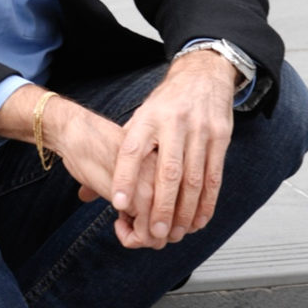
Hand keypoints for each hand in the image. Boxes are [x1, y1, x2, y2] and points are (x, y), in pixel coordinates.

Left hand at [111, 50, 235, 247]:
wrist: (202, 75)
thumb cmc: (166, 103)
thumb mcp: (139, 118)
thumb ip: (119, 154)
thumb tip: (87, 190)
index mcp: (148, 118)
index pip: (132, 150)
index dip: (125, 178)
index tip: (118, 204)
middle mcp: (173, 124)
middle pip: (167, 170)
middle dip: (161, 205)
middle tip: (154, 231)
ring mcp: (199, 130)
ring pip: (193, 178)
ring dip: (185, 210)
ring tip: (176, 232)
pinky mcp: (220, 137)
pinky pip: (214, 176)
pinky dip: (207, 202)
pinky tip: (198, 219)